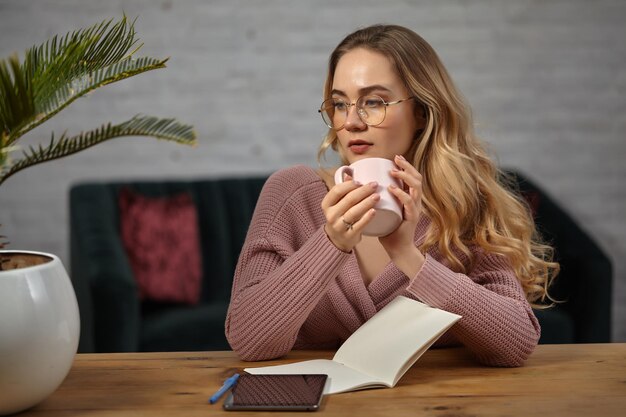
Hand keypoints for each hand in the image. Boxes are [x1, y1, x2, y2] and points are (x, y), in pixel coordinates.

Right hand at [321, 174, 379, 251]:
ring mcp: (339, 226)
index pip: (337, 191)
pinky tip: (374, 211)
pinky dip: (367, 218)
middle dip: (363, 191)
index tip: (361, 181)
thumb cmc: (339, 216)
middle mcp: (331, 215)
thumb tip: (349, 173)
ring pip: (354, 212)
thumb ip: (343, 189)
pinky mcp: (348, 236)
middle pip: (348, 200)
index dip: (349, 185)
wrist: (336, 239)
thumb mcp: (337, 203)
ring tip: (377, 196)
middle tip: (375, 185)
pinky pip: (359, 226)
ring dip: (366, 203)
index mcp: (327, 204)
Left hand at [379, 154, 424, 274]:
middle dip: (407, 167)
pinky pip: (409, 203)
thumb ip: (374, 197)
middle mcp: (415, 201)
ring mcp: (415, 209)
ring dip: (404, 177)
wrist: (397, 248)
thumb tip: (356, 183)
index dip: (406, 166)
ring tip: (393, 171)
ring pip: (416, 188)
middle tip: (396, 159)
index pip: (412, 177)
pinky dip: (401, 194)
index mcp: (410, 198)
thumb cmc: (388, 228)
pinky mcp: (412, 218)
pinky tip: (392, 189)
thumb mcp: (381, 208)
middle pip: (417, 179)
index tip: (396, 158)